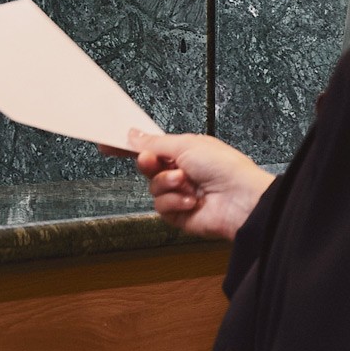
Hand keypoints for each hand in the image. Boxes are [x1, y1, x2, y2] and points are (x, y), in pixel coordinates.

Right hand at [130, 129, 273, 241]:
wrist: (241, 201)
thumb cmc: (225, 168)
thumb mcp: (185, 144)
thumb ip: (154, 142)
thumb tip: (133, 135)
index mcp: (185, 151)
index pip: (150, 147)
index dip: (130, 146)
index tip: (108, 144)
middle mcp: (181, 172)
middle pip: (147, 167)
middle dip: (149, 164)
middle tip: (151, 161)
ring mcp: (180, 193)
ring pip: (153, 187)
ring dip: (167, 184)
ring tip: (186, 183)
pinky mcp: (179, 214)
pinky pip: (161, 206)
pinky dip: (174, 202)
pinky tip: (191, 201)